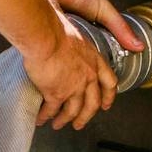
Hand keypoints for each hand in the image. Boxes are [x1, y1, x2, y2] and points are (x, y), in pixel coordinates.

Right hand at [23, 13, 116, 130]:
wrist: (44, 36)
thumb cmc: (55, 27)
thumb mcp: (77, 32)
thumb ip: (76, 45)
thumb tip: (69, 43)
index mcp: (95, 60)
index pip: (109, 83)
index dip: (108, 96)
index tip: (105, 104)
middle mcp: (88, 77)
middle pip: (92, 104)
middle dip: (86, 117)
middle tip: (80, 123)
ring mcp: (74, 88)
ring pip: (73, 111)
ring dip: (65, 120)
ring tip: (58, 124)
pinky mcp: (57, 93)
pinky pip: (52, 110)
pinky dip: (46, 117)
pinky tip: (41, 119)